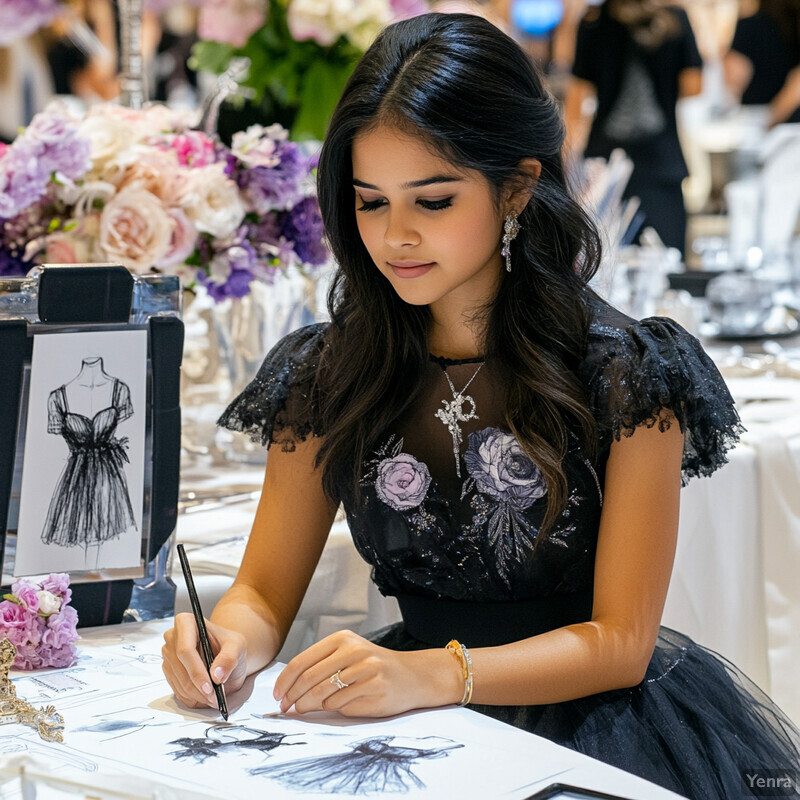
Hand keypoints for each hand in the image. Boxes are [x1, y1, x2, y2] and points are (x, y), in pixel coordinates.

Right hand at [162, 612, 247, 709]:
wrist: (226, 655)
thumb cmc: (229, 645)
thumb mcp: (237, 646)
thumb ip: (229, 658)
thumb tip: (217, 675)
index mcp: (186, 622)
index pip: (185, 650)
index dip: (196, 672)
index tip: (210, 687)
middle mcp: (172, 637)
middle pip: (180, 669)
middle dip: (198, 688)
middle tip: (215, 699)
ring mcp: (168, 655)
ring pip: (178, 682)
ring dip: (196, 695)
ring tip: (214, 698)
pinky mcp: (169, 671)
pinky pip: (177, 690)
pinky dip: (191, 697)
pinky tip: (205, 697)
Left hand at [273, 630, 461, 717]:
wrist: (412, 675)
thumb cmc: (373, 667)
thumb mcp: (347, 657)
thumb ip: (321, 667)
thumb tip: (289, 691)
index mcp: (342, 639)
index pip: (302, 661)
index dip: (285, 681)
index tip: (278, 696)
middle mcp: (353, 650)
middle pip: (309, 679)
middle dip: (293, 697)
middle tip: (286, 709)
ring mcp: (366, 669)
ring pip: (323, 693)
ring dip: (308, 706)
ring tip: (302, 711)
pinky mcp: (375, 688)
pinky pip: (342, 704)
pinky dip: (333, 709)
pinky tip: (336, 707)